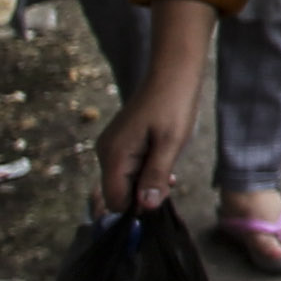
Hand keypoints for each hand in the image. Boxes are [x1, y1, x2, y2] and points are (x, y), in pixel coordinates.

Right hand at [97, 2, 218, 216]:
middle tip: (170, 180)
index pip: (116, 201)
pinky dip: (145, 172)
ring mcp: (111, 147)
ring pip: (125, 182)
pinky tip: (163, 164)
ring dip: (147, 183)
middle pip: (119, 193)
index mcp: (114, 155)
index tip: (162, 195)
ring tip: (169, 170)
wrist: (173, 74)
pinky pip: (128, 169)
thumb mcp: (171, 144)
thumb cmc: (174, 106)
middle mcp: (106, 153)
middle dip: (144, 194)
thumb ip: (156, 176)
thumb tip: (144, 207)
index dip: (139, 206)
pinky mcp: (120, 144)